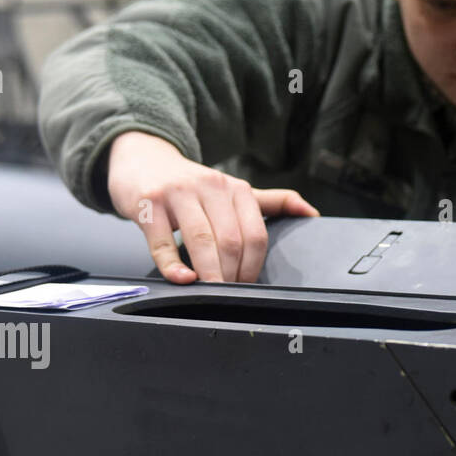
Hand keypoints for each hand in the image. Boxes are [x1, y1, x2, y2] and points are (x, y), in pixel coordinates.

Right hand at [106, 130, 319, 283]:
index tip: (248, 285)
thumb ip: (271, 202)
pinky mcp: (149, 204)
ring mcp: (178, 194)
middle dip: (233, 274)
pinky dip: (173, 265)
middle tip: (230, 295)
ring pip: (201, 240)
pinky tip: (183, 279)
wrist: (143, 159)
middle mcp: (210, 187)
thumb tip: (312, 214)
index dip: (254, 265)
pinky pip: (161, 241)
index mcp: (236, 188)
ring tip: (212, 292)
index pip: (256, 233)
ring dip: (210, 273)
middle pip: (231, 240)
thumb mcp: (232, 189)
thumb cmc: (191, 184)